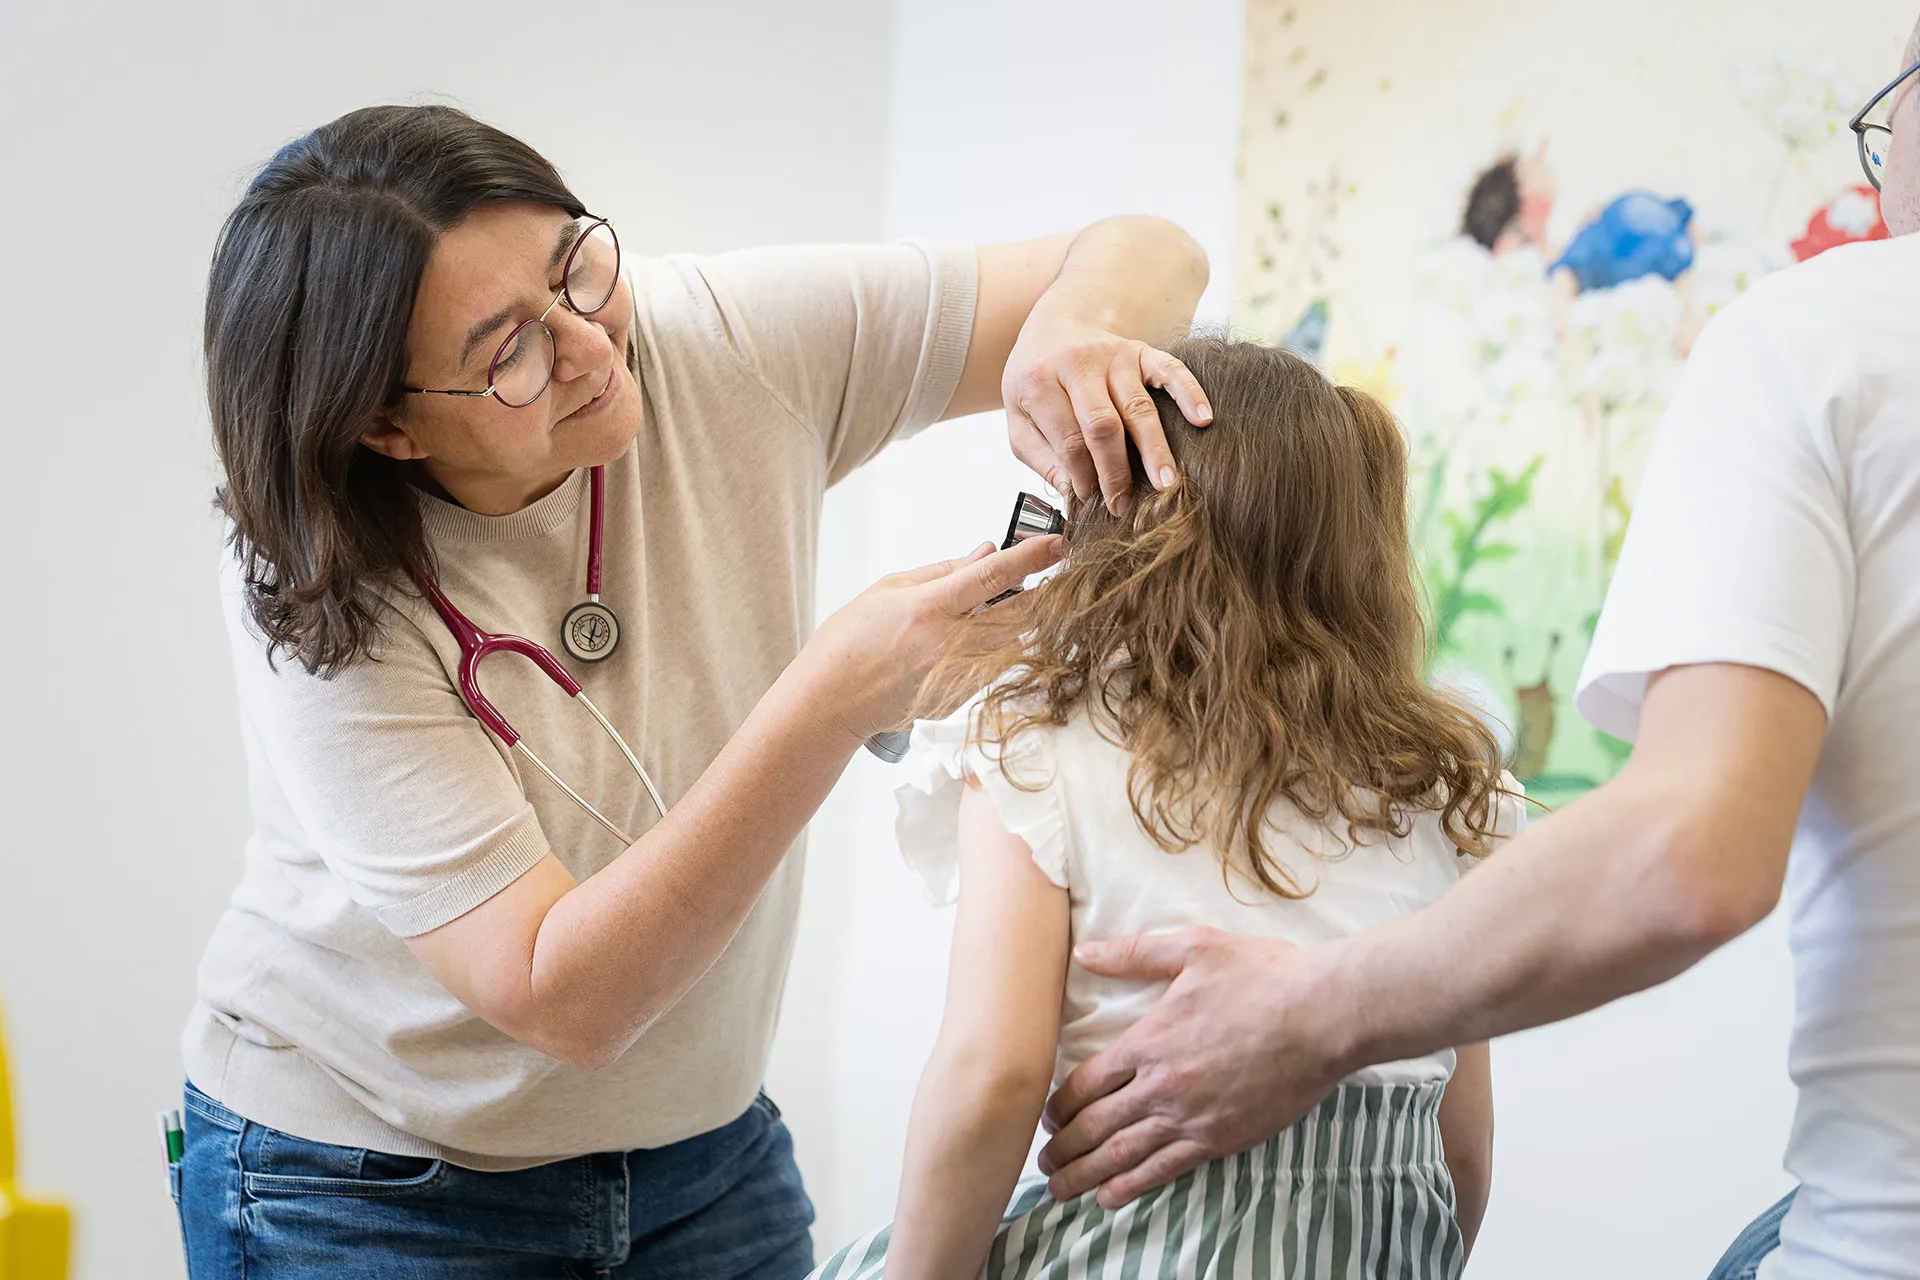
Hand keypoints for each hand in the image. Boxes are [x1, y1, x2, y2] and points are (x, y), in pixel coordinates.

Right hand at [798, 534, 1065, 743]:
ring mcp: (958, 677)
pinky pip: (993, 666)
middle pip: (1021, 616)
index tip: (1059, 544)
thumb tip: (986, 552)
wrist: (830, 702)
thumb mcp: (888, 589)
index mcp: (929, 609)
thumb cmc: (849, 642)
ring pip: (1013, 644)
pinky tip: (972, 641)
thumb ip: (942, 570)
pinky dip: (995, 648)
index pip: (993, 577)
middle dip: (1045, 594)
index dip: (1031, 559)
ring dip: (1020, 623)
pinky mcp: (961, 699)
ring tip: (1000, 610)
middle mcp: (950, 645)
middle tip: (1052, 578)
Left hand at [1001, 312, 1211, 516]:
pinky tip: (1204, 420)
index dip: (1082, 475)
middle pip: (1103, 425)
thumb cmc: (1036, 380)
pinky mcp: (1141, 350)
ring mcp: (1113, 355)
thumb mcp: (1018, 418)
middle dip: (1116, 470)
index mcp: (1040, 383)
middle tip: (1125, 505)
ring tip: (1167, 483)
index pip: (1069, 439)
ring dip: (1154, 448)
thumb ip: (1041, 458)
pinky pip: (1170, 369)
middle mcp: (1078, 365)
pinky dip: (1190, 393)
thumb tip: (1072, 494)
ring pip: (1138, 406)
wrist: (1054, 325)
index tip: (1090, 499)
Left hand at [1036, 929, 1351, 1208]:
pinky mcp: (1220, 1139)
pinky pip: (1164, 1170)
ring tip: (1059, 1187)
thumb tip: (1085, 952)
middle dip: (1063, 1147)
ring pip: (1122, 1154)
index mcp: (1148, 1041)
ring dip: (1085, 1173)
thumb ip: (1134, 954)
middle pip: (1095, 1125)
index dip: (1060, 1104)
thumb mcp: (1193, 948)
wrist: (1323, 1016)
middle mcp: (1161, 1085)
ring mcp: (1190, 1117)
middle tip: (1043, 1162)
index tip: (1047, 1117)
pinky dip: (1131, 1186)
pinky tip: (1110, 1197)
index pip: (1086, 1083)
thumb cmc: (1262, 977)